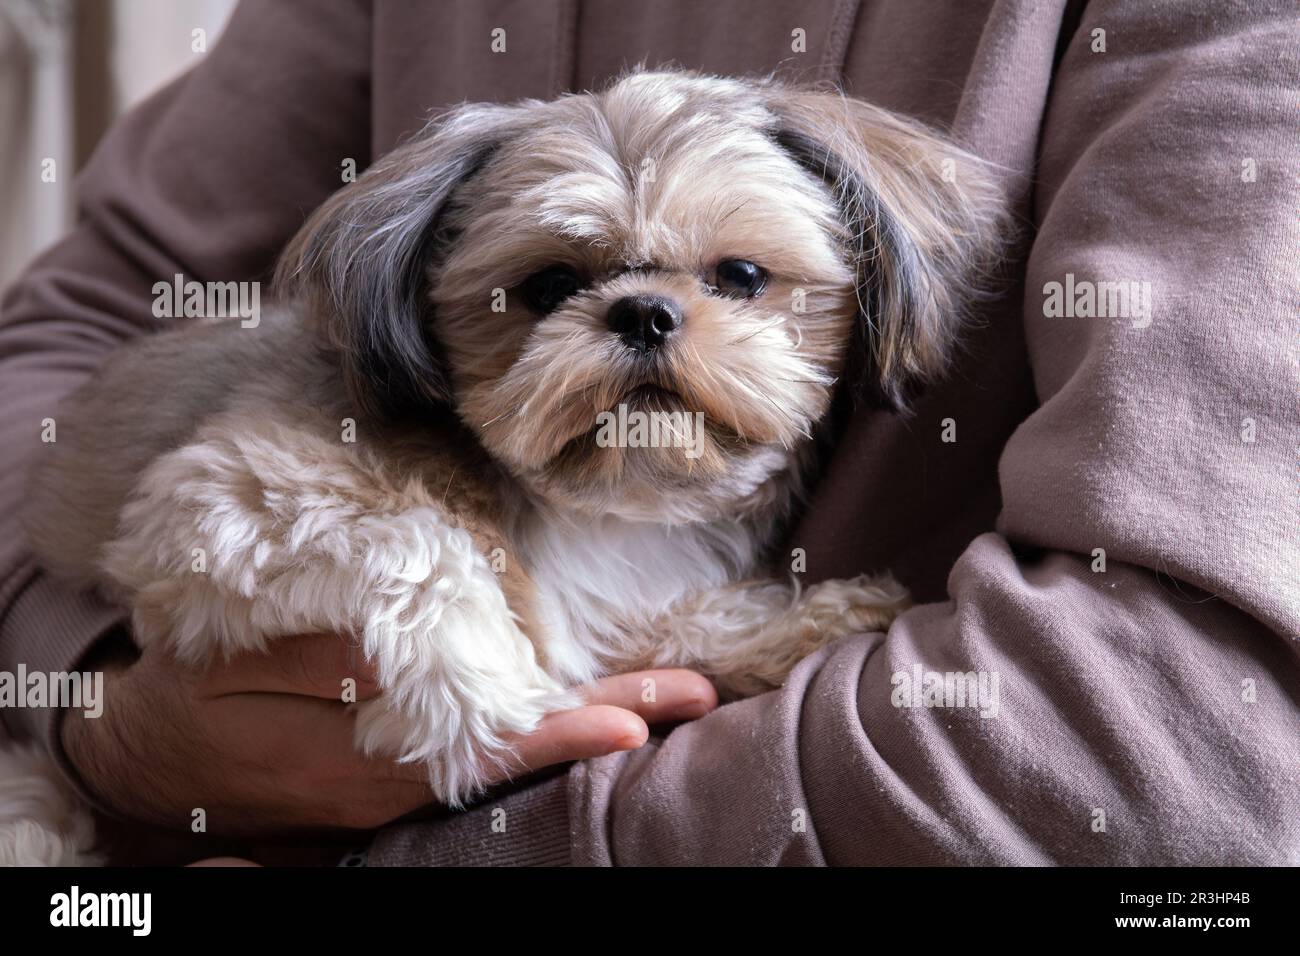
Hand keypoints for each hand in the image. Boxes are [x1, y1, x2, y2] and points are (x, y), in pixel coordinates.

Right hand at [62, 631, 715, 834]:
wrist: (147, 756)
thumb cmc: (195, 697)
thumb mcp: (237, 669)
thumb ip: (320, 660)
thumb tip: (405, 646)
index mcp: (361, 764)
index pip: (481, 748)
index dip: (556, 734)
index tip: (631, 723)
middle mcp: (397, 787)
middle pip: (520, 758)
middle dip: (608, 722)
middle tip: (692, 697)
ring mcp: (399, 791)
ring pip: (510, 762)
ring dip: (589, 725)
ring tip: (670, 700)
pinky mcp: (392, 782)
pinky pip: (481, 761)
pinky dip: (542, 735)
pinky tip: (589, 711)